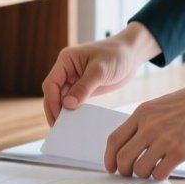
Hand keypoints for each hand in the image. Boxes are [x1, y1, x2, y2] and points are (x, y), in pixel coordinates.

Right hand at [41, 22, 161, 126]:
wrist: (132, 54)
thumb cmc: (116, 54)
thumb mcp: (100, 70)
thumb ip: (84, 87)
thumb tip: (68, 104)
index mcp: (66, 61)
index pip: (51, 83)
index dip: (52, 101)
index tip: (57, 117)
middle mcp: (67, 70)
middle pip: (54, 93)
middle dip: (54, 109)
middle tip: (59, 128)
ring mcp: (75, 80)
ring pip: (63, 99)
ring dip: (64, 112)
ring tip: (66, 129)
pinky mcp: (84, 88)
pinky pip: (75, 101)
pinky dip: (74, 111)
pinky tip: (77, 122)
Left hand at [103, 73, 184, 179]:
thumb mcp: (157, 106)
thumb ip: (142, 123)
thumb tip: (129, 147)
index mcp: (141, 113)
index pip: (114, 140)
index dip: (109, 158)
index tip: (111, 167)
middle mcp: (149, 126)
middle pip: (123, 158)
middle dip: (124, 171)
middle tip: (130, 173)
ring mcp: (164, 139)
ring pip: (140, 169)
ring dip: (143, 174)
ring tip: (151, 169)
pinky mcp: (180, 151)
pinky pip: (159, 173)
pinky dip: (159, 175)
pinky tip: (166, 169)